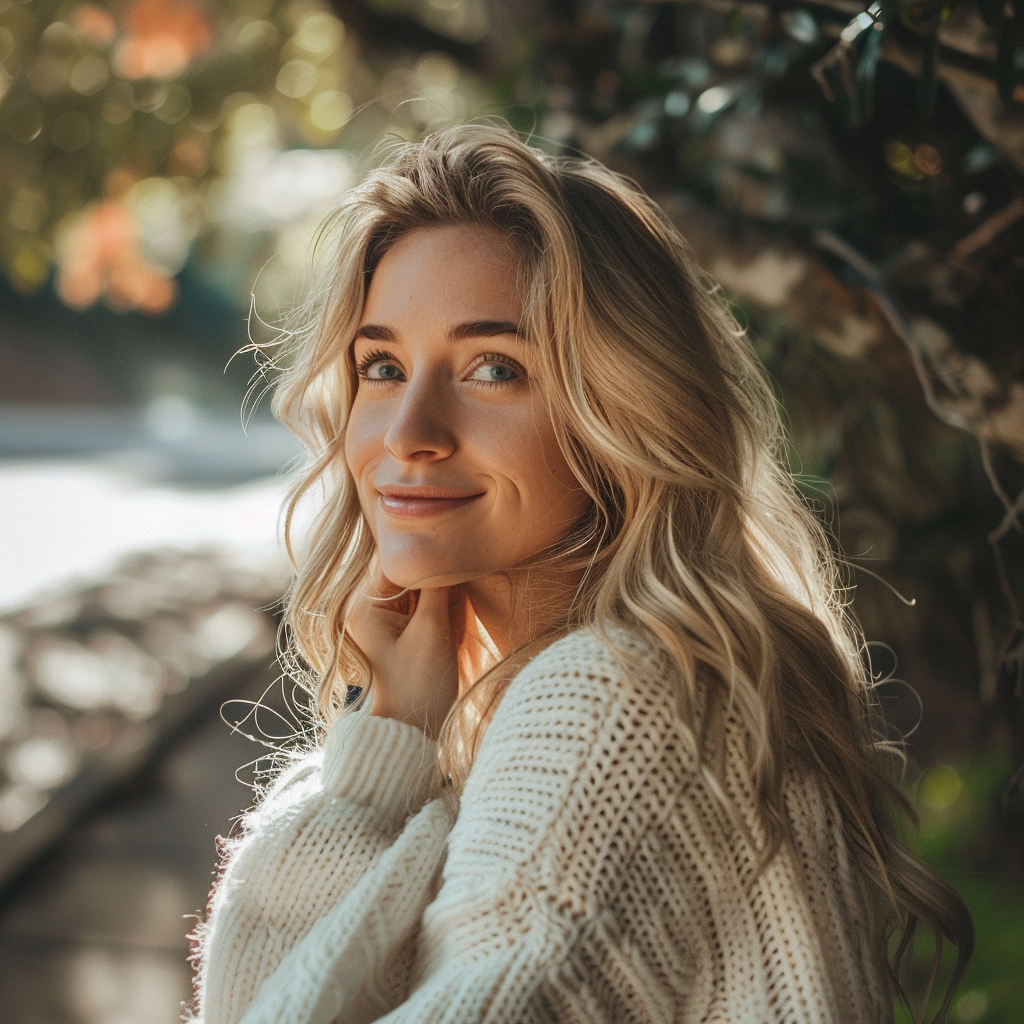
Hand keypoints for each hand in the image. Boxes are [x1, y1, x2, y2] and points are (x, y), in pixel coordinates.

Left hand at [346, 567, 464, 736]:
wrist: (412, 731)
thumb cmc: (419, 684)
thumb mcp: (432, 630)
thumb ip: (438, 585)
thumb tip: (446, 548)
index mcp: (364, 604)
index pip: (399, 559)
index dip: (430, 561)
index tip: (454, 572)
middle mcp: (367, 607)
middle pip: (410, 573)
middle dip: (438, 585)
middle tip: (449, 613)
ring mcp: (382, 619)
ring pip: (421, 590)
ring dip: (442, 602)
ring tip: (446, 631)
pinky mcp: (398, 631)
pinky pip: (424, 607)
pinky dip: (441, 615)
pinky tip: (446, 637)